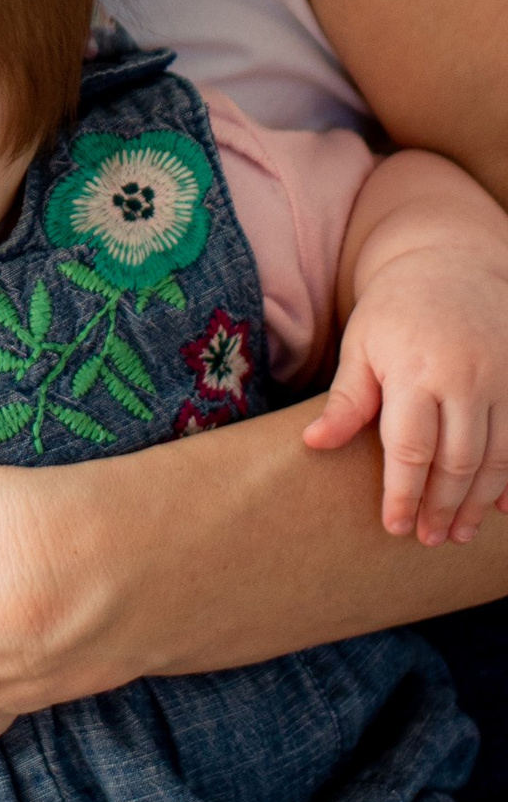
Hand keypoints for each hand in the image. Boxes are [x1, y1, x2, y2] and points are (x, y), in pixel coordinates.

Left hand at [306, 244, 507, 542]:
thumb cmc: (395, 310)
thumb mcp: (362, 345)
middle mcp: (466, 377)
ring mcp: (503, 379)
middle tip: (427, 539)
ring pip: (497, 460)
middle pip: (458, 462)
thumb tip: (312, 444)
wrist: (450, 262)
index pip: (410, 450)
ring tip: (457, 533)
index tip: (394, 527)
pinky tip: (498, 509)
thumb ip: (346, 399)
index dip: (403, 495)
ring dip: (478, 504)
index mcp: (415, 369)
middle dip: (441, 508)